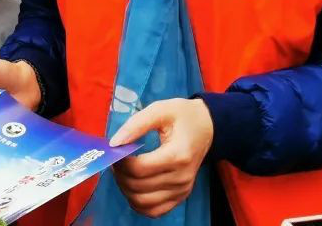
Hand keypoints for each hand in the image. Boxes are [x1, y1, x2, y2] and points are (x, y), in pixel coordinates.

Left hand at [109, 98, 213, 218]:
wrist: (207, 127)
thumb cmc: (183, 116)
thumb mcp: (160, 110)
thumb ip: (135, 125)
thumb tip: (114, 143)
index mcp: (177, 155)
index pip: (139, 169)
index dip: (120, 162)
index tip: (115, 150)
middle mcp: (181, 178)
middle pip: (138, 187)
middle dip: (119, 174)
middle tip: (116, 160)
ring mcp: (182, 190)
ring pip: (142, 202)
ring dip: (125, 189)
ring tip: (123, 172)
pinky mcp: (180, 197)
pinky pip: (154, 211)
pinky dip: (138, 202)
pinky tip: (133, 186)